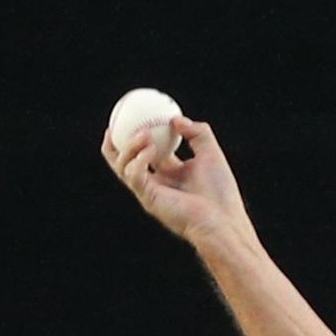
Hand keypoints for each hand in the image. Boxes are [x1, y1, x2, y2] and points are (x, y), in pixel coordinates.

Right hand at [100, 113, 249, 251]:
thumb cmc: (220, 192)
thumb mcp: (211, 152)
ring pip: (123, 166)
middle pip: (123, 161)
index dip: (135, 136)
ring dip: (129, 147)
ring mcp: (150, 191)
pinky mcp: (148, 199)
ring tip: (144, 135)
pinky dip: (139, 160)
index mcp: (170, 172)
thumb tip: (176, 119)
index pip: (146, 152)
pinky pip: (134, 175)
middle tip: (113, 125)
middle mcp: (156, 182)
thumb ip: (197, 132)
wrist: (222, 219)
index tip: (131, 116)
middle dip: (113, 144)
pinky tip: (150, 149)